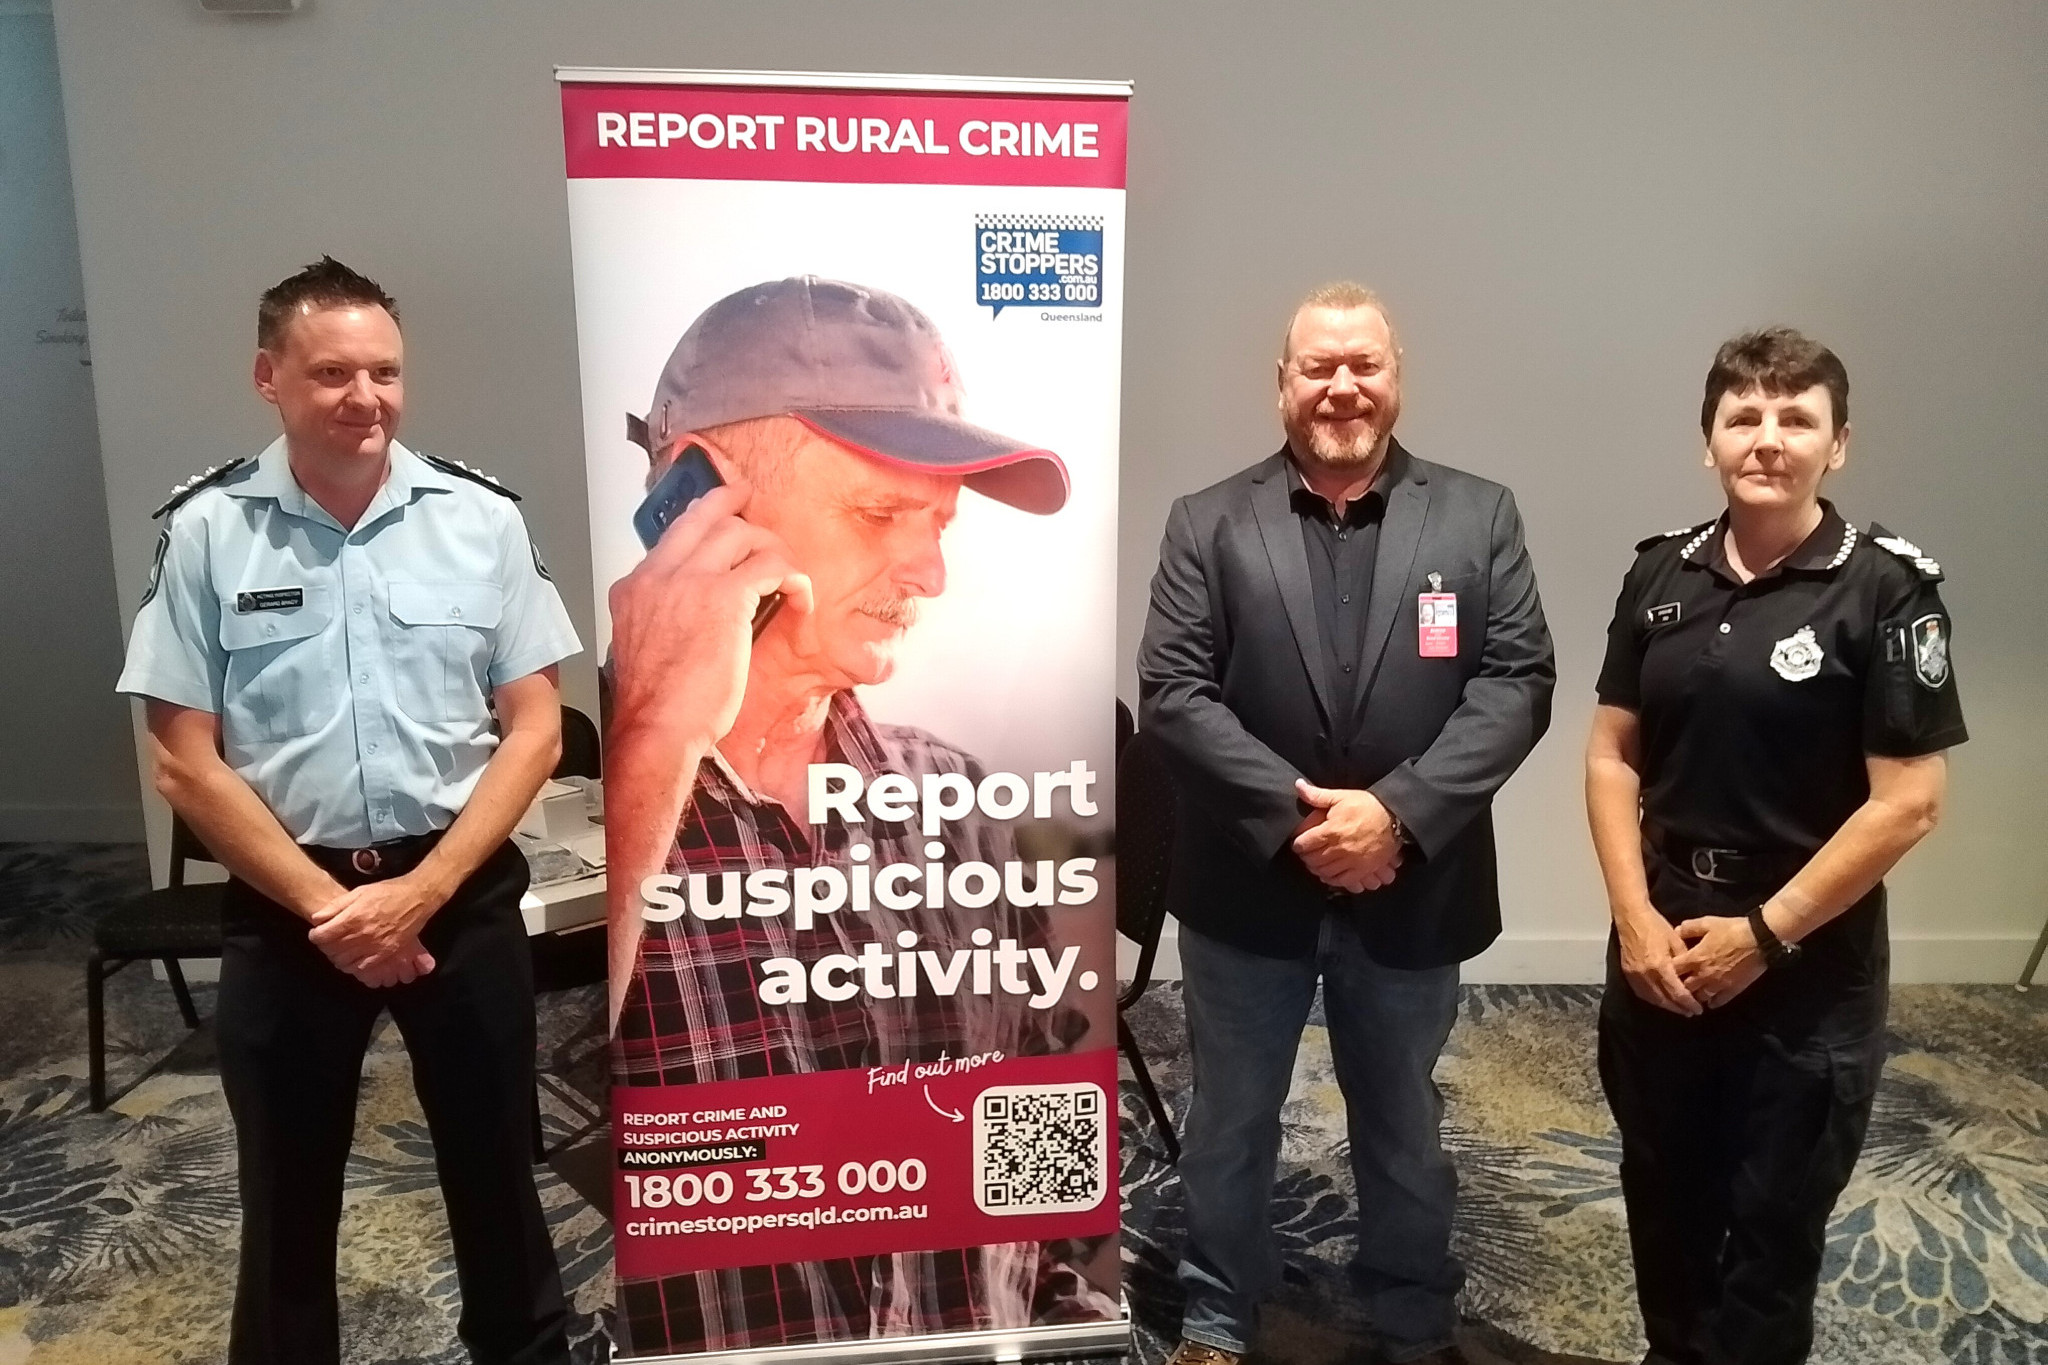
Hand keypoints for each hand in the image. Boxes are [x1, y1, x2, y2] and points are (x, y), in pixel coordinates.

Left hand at [309, 875, 444, 984]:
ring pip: (345, 961)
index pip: (323, 936)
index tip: (317, 933)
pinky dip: (353, 966)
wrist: (416, 898)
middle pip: (332, 950)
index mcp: (353, 918)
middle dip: (325, 947)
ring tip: (338, 951)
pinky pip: (363, 967)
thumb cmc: (387, 892)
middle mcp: (362, 934)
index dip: (315, 935)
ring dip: (338, 958)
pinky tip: (353, 960)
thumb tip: (317, 919)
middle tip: (327, 942)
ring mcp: (374, 946)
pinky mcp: (386, 953)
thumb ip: (337, 906)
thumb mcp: (359, 892)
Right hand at [607, 482, 814, 762]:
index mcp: (634, 587)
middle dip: (734, 503)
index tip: (718, 516)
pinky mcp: (725, 597)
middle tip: (753, 505)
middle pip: (704, 516)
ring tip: (785, 573)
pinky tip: (799, 598)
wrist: (655, 727)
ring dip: (772, 549)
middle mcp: (658, 575)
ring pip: (741, 532)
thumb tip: (694, 612)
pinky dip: (793, 579)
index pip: (673, 535)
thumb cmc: (654, 703)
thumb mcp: (643, 644)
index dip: (702, 520)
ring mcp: (690, 581)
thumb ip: (663, 616)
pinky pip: (772, 566)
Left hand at [1290, 780, 1402, 891]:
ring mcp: (1351, 861)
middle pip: (1312, 860)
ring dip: (1316, 869)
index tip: (1298, 843)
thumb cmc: (1368, 806)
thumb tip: (1298, 785)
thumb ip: (1317, 795)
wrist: (1395, 818)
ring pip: (1324, 871)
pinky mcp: (1363, 869)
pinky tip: (1328, 874)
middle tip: (1305, 854)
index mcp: (1331, 831)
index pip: (1304, 844)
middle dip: (1305, 857)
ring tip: (1315, 863)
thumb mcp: (1342, 797)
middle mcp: (1339, 849)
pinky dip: (1332, 880)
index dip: (1298, 844)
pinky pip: (1342, 881)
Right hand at [1614, 907, 1700, 1015]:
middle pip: (1665, 1000)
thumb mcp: (1676, 941)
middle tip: (1691, 1012)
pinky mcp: (1628, 973)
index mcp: (1660, 966)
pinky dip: (1653, 999)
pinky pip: (1642, 993)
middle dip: (1679, 1008)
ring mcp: (1635, 975)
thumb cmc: (1655, 926)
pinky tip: (1661, 1000)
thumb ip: (1684, 962)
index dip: (1689, 1003)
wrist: (1632, 917)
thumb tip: (1692, 977)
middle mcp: (1646, 974)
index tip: (1698, 1009)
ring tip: (1678, 1008)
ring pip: (1652, 999)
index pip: (1677, 993)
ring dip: (1666, 1006)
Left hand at [1672, 915, 1766, 1008]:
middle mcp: (1704, 974)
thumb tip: (1676, 931)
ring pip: (1700, 997)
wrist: (1759, 939)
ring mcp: (1719, 984)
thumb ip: (1689, 928)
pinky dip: (1713, 1002)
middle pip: (1684, 987)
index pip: (1673, 970)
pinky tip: (1710, 1002)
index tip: (1665, 970)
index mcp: (1695, 958)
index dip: (1667, 970)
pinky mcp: (1733, 989)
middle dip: (1679, 987)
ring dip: (1695, 996)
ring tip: (1693, 995)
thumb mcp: (1707, 923)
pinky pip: (1719, 1001)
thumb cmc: (1731, 929)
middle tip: (1677, 985)